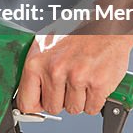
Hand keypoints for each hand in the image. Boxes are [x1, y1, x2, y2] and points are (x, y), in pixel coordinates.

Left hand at [16, 33, 132, 114]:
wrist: (106, 23)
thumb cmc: (76, 31)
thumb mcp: (45, 42)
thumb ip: (36, 68)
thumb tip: (29, 93)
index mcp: (37, 62)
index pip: (26, 102)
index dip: (35, 105)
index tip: (40, 103)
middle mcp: (55, 71)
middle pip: (52, 108)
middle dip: (60, 100)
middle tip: (67, 84)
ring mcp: (77, 78)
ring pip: (73, 109)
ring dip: (78, 100)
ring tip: (81, 80)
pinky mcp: (98, 84)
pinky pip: (92, 109)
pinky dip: (94, 101)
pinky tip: (93, 83)